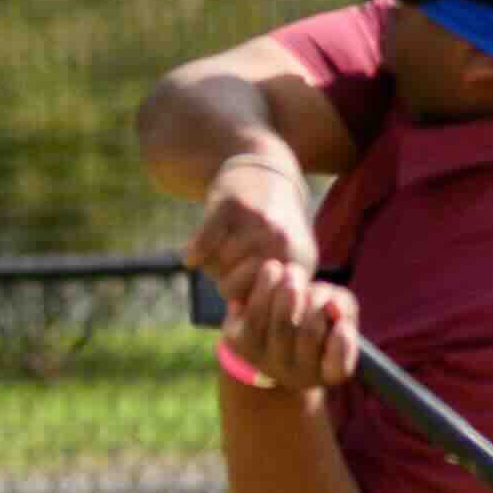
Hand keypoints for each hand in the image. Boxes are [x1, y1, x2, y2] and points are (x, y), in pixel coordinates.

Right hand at [186, 142, 321, 307]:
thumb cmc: (271, 225)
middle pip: (232, 287)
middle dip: (224, 281)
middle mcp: (281, 242)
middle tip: (229, 268)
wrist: (265, 168)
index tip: (244, 290)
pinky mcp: (231, 204)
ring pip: (216, 265)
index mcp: (298, 263)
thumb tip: (246, 324)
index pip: (260, 307)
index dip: (244, 302)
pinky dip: (194, 251)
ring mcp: (257, 222)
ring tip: (223, 248)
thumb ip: (274, 294)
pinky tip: (193, 254)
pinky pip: (202, 243)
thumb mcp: (288, 258)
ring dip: (212, 262)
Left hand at [217, 238, 361, 394]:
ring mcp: (266, 362)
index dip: (343, 343)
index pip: (339, 366)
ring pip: (282, 324)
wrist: (267, 328)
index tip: (342, 322)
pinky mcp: (240, 344)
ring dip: (290, 290)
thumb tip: (332, 305)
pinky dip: (265, 287)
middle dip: (315, 299)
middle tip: (315, 284)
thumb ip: (344, 308)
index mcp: (324, 372)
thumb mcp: (337, 312)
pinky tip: (272, 270)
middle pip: (309, 334)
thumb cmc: (313, 315)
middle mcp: (296, 375)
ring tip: (293, 272)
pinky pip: (254, 315)